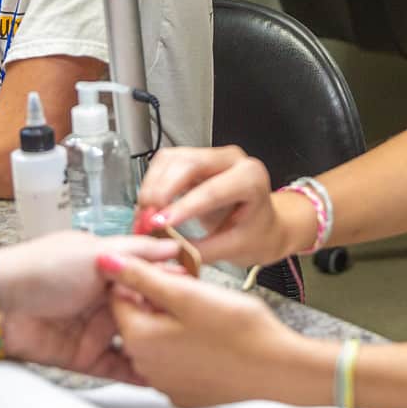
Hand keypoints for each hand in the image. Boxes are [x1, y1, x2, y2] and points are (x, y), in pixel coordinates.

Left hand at [0, 230, 182, 378]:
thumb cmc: (41, 269)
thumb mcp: (95, 252)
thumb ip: (137, 253)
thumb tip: (172, 244)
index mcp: (107, 268)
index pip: (149, 277)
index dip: (174, 286)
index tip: (202, 294)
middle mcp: (103, 298)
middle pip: (146, 312)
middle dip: (169, 321)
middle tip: (200, 331)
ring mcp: (94, 329)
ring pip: (135, 341)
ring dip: (156, 349)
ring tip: (187, 359)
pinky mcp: (84, 356)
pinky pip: (116, 367)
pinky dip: (137, 373)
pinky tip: (161, 377)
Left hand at [98, 253, 315, 407]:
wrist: (277, 368)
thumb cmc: (239, 330)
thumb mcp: (187, 293)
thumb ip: (141, 275)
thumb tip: (106, 261)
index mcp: (139, 338)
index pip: (120, 296)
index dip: (146, 278)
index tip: (173, 274)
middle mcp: (144, 367)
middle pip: (137, 320)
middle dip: (157, 303)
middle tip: (194, 294)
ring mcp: (164, 384)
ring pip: (155, 343)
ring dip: (170, 327)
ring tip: (206, 317)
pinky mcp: (183, 394)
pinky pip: (173, 365)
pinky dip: (183, 351)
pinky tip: (209, 342)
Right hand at [132, 146, 305, 268]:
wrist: (262, 225)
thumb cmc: (256, 233)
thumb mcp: (235, 249)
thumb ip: (202, 251)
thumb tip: (169, 251)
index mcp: (251, 178)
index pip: (213, 189)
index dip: (184, 207)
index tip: (162, 224)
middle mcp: (231, 160)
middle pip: (188, 164)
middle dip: (162, 192)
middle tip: (147, 220)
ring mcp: (210, 156)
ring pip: (171, 160)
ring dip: (151, 188)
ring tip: (144, 218)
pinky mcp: (192, 160)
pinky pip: (164, 163)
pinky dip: (150, 184)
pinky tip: (147, 207)